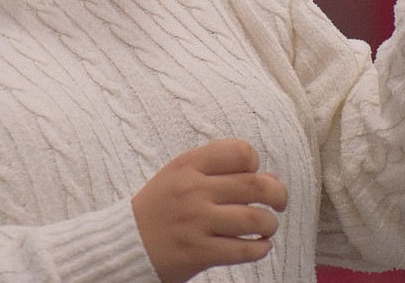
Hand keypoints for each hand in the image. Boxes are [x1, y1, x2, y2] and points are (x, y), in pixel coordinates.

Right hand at [132, 139, 288, 282]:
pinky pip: (244, 249)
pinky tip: (260, 246)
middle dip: (278, 194)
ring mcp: (195, 222)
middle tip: (279, 202)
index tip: (252, 175)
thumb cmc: (160, 208)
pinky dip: (261, 248)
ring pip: (255, 219)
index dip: (254, 163)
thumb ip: (223, 174)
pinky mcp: (198, 253)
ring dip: (270, 224)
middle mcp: (192, 190)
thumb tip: (273, 179)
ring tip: (267, 227)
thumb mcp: (182, 178)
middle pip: (255, 184)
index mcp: (187, 165)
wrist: (125, 243)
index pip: (239, 151)